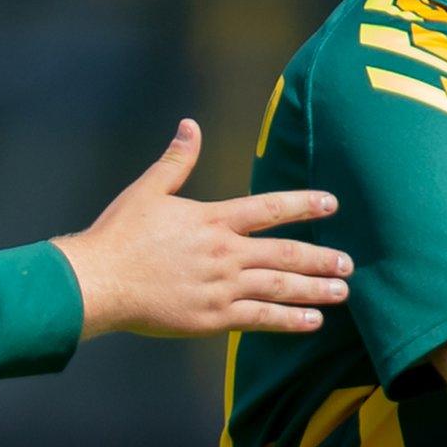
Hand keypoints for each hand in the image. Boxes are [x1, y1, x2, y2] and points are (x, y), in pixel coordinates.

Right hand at [52, 120, 353, 340]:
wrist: (96, 282)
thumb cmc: (118, 236)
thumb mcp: (147, 191)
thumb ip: (176, 161)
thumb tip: (190, 125)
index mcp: (211, 220)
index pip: (267, 208)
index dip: (302, 204)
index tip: (331, 203)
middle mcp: (223, 253)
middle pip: (285, 253)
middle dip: (321, 258)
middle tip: (350, 263)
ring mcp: (221, 287)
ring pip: (280, 288)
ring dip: (315, 290)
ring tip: (342, 291)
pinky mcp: (212, 318)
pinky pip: (260, 319)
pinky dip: (289, 320)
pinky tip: (312, 321)